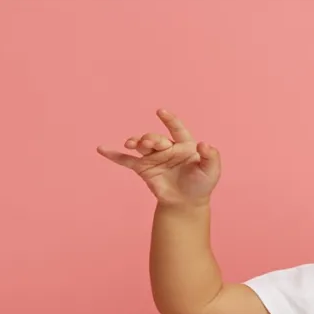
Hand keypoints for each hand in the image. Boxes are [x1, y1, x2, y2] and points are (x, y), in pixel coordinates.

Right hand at [97, 109, 220, 207]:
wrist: (186, 202)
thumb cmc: (201, 184)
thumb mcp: (212, 171)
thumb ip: (211, 156)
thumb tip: (204, 144)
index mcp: (184, 145)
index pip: (176, 129)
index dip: (169, 120)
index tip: (160, 112)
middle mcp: (167, 148)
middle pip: (156, 138)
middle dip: (151, 138)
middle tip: (149, 143)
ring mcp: (154, 157)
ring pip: (141, 145)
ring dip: (135, 142)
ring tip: (131, 144)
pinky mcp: (143, 169)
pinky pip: (126, 160)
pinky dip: (114, 155)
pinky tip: (101, 149)